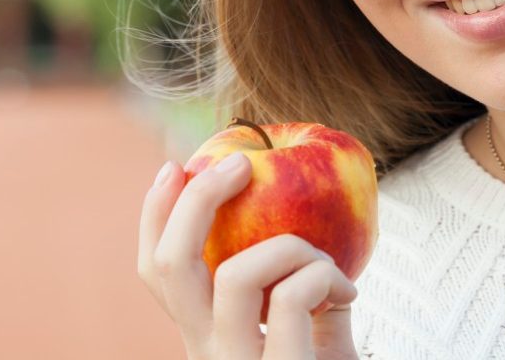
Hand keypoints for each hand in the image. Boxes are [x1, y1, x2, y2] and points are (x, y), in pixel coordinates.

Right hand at [138, 155, 359, 358]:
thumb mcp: (315, 332)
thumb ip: (303, 290)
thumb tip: (297, 218)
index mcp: (208, 339)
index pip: (158, 274)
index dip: (156, 215)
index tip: (175, 166)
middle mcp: (209, 355)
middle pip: (169, 266)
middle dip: (197, 200)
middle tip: (239, 163)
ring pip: (235, 275)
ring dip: (290, 248)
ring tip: (327, 266)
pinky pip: (291, 297)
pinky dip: (324, 276)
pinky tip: (348, 293)